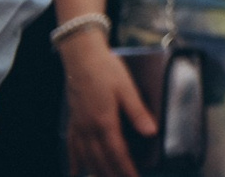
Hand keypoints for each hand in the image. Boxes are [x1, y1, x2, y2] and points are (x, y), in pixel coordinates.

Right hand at [60, 37, 153, 176]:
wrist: (82, 59)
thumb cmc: (107, 70)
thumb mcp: (127, 88)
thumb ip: (138, 112)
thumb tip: (152, 132)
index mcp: (105, 121)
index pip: (118, 153)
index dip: (127, 169)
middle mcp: (89, 129)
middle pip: (101, 160)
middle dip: (113, 174)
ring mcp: (78, 128)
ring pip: (87, 158)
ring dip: (97, 172)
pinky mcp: (72, 123)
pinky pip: (72, 149)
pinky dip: (75, 163)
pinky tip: (77, 173)